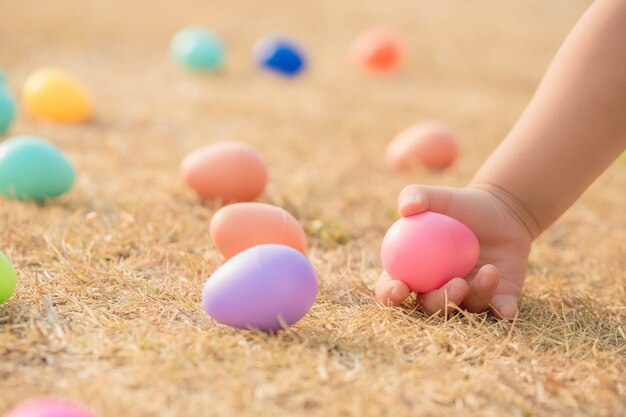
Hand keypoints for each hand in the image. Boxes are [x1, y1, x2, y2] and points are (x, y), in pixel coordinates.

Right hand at [375, 184, 532, 317]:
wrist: (502, 212)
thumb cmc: (461, 204)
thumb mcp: (438, 196)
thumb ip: (416, 196)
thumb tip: (404, 209)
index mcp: (413, 271)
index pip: (392, 288)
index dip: (390, 294)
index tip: (400, 288)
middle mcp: (437, 290)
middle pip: (430, 306)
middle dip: (439, 303)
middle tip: (455, 284)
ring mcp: (467, 297)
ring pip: (466, 308)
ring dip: (476, 296)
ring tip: (488, 271)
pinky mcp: (496, 300)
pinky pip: (498, 310)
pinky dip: (502, 311)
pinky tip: (507, 310)